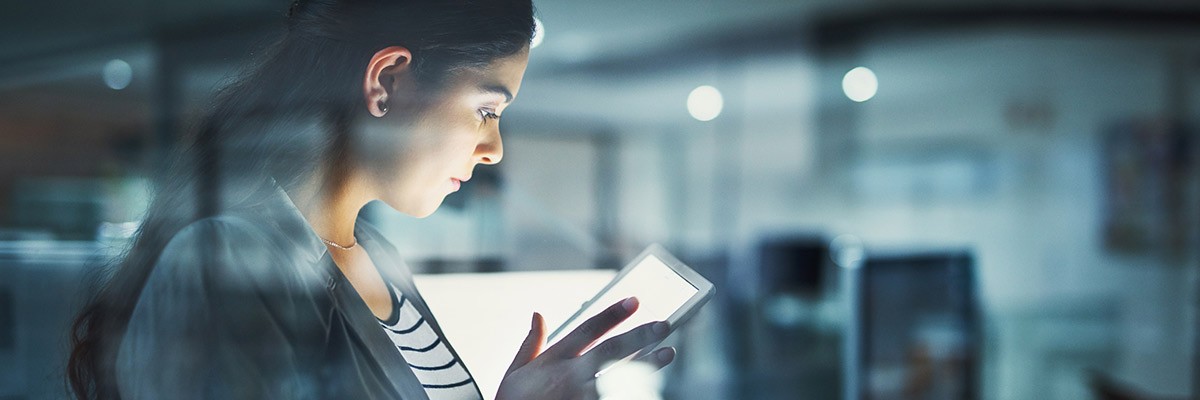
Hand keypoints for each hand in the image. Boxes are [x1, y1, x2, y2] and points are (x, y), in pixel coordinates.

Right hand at [495, 297, 676, 399]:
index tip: (634, 301)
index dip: (613, 314)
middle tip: (663, 324)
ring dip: (647, 365)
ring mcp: (581, 397)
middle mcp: (569, 375)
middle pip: (611, 350)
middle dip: (639, 335)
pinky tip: (651, 388)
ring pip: (621, 376)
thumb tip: (537, 314)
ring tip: (667, 353)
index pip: (587, 328)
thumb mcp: (515, 372)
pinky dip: (634, 393)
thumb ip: (530, 343)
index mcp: (554, 359)